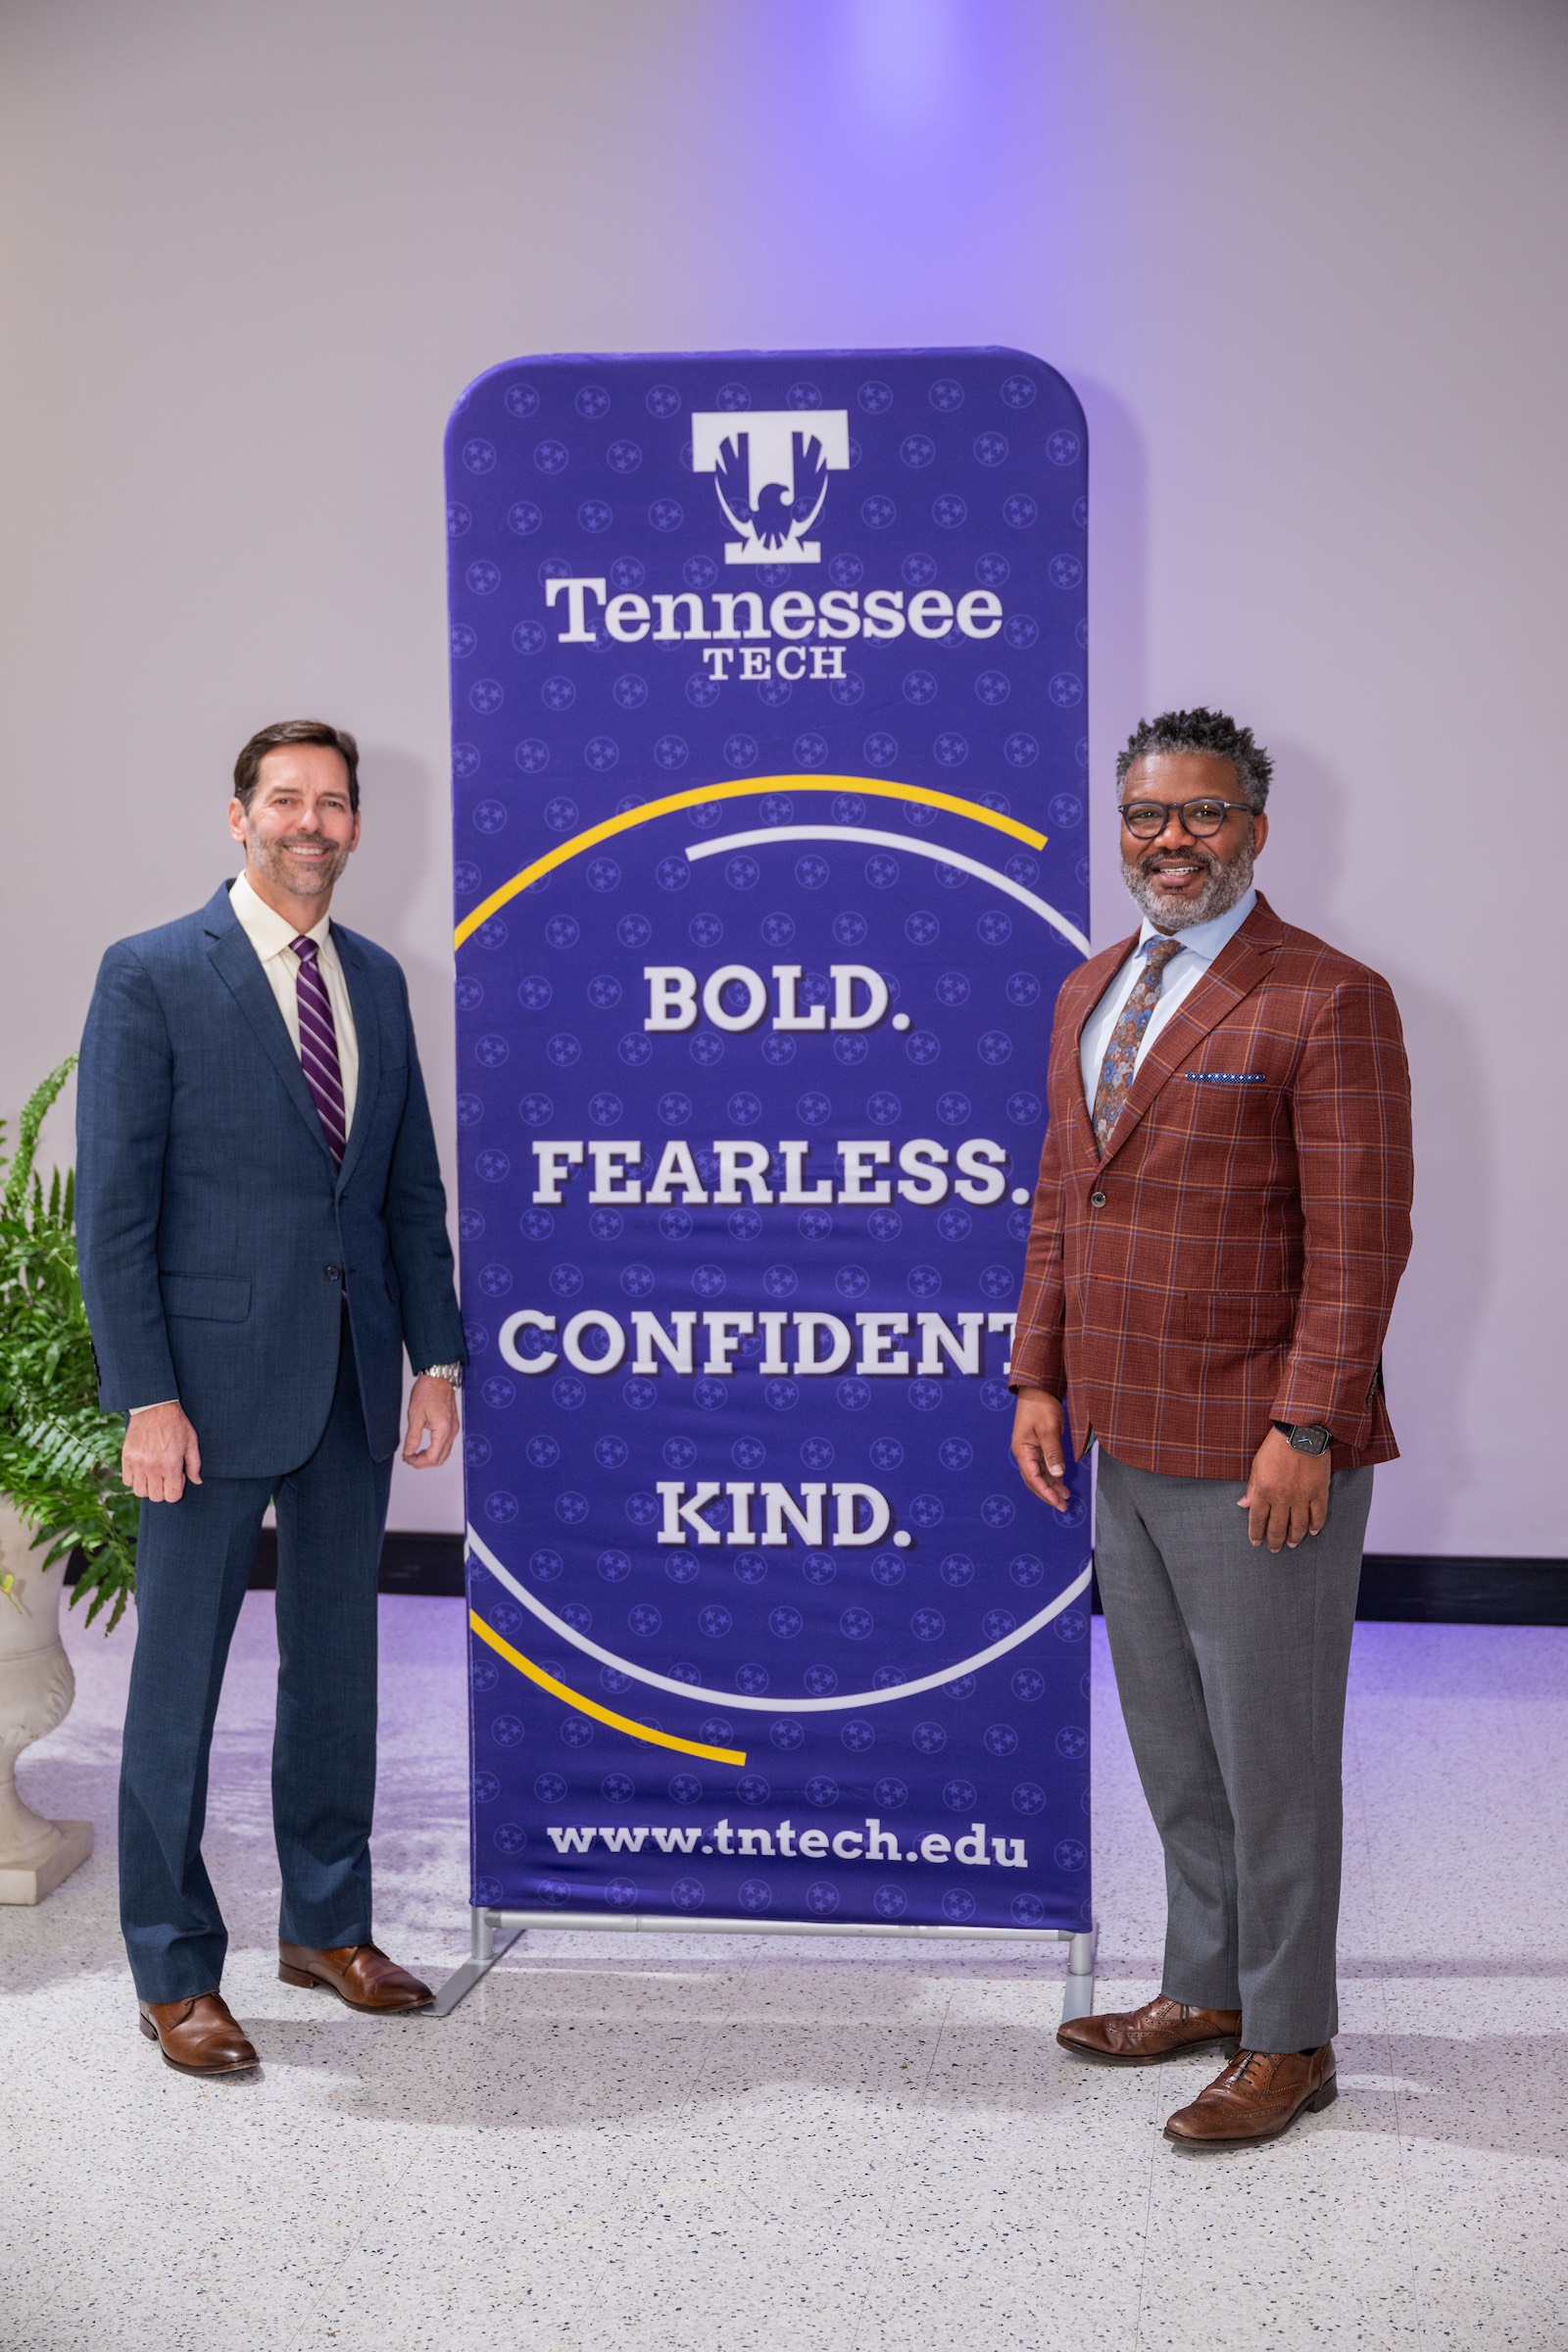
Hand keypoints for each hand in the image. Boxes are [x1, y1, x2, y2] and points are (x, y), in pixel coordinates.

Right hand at [121, 1403, 201, 1503]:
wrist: (154, 1406)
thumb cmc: (176, 1423)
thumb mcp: (191, 1442)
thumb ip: (194, 1464)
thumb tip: (197, 1481)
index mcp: (171, 1465)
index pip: (172, 1496)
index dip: (177, 1489)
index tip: (178, 1476)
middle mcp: (152, 1467)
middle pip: (156, 1497)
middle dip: (163, 1490)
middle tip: (166, 1475)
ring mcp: (137, 1463)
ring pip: (140, 1492)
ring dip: (148, 1487)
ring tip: (154, 1474)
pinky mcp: (126, 1458)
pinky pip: (127, 1481)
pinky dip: (135, 1479)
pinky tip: (143, 1469)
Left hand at [403, 1374, 458, 1467]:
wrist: (438, 1377)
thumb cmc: (428, 1391)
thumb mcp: (415, 1415)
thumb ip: (412, 1438)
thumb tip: (408, 1452)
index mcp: (443, 1431)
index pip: (432, 1458)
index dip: (417, 1462)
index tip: (406, 1457)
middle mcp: (452, 1432)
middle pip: (440, 1459)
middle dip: (423, 1462)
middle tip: (409, 1457)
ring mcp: (454, 1429)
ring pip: (444, 1453)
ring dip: (429, 1457)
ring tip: (414, 1452)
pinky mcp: (453, 1425)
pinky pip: (446, 1444)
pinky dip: (435, 1449)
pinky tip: (424, 1446)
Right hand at [1010, 1389, 1071, 1509]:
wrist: (1038, 1388)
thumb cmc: (1041, 1406)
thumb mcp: (1049, 1428)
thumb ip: (1053, 1451)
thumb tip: (1057, 1473)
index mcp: (1022, 1450)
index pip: (1033, 1477)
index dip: (1045, 1491)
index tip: (1057, 1502)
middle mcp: (1024, 1453)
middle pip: (1034, 1479)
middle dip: (1048, 1494)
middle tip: (1063, 1506)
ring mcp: (1030, 1450)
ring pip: (1039, 1474)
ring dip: (1051, 1486)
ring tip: (1065, 1497)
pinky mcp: (1037, 1445)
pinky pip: (1043, 1465)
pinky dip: (1052, 1475)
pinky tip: (1061, 1481)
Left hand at [1239, 1426, 1329, 1551]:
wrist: (1302, 1432)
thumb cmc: (1276, 1446)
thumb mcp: (1257, 1465)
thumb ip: (1252, 1488)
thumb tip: (1243, 1505)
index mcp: (1264, 1491)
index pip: (1258, 1519)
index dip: (1256, 1533)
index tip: (1256, 1542)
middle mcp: (1283, 1498)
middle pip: (1278, 1527)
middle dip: (1274, 1541)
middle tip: (1273, 1549)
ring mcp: (1302, 1496)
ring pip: (1298, 1526)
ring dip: (1294, 1538)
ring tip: (1292, 1544)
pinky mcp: (1319, 1492)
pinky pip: (1318, 1515)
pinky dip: (1315, 1525)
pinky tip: (1312, 1531)